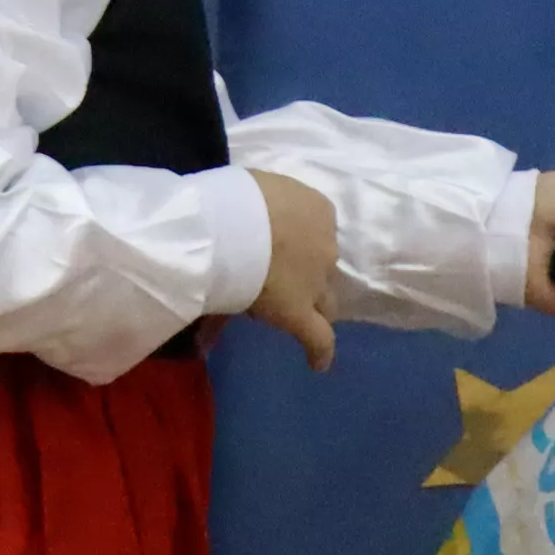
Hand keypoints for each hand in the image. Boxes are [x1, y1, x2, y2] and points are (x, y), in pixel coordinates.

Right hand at [245, 170, 339, 369]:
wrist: (229, 224)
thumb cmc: (236, 197)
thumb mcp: (258, 190)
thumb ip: (265, 208)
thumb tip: (250, 217)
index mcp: (318, 210)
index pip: (316, 231)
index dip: (298, 243)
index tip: (277, 248)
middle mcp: (325, 246)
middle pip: (323, 267)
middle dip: (309, 275)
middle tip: (282, 279)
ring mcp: (315, 282)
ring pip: (324, 301)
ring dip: (313, 306)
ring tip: (297, 316)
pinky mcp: (299, 313)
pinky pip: (317, 338)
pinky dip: (319, 351)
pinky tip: (317, 364)